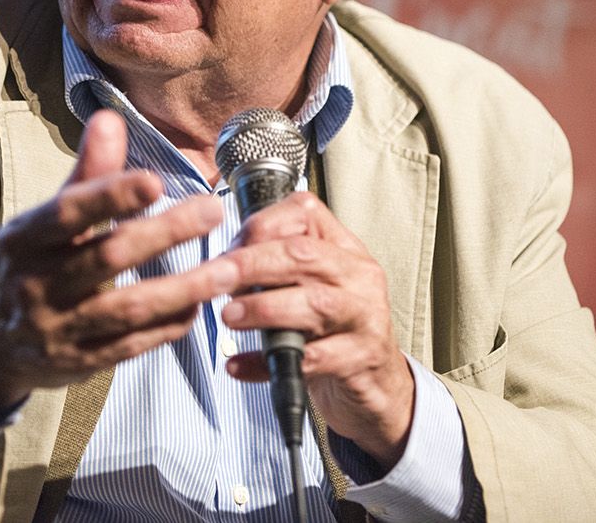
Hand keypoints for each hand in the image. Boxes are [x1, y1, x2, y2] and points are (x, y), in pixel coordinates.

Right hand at [0, 109, 236, 422]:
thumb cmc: (26, 264)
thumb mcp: (42, 219)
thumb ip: (85, 173)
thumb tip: (110, 118)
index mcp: (24, 239)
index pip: (68, 213)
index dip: (111, 196)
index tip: (156, 180)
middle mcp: (37, 285)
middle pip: (107, 257)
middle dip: (165, 233)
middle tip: (212, 210)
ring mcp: (58, 329)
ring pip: (127, 308)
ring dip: (183, 289)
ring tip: (228, 269)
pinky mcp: (79, 363)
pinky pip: (132, 345)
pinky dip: (170, 325)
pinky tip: (202, 305)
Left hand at [214, 192, 415, 467]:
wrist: (377, 381)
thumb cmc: (335, 328)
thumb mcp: (314, 286)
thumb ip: (278, 268)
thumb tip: (222, 262)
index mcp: (344, 248)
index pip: (304, 215)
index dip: (259, 227)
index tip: (227, 251)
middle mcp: (359, 276)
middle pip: (304, 255)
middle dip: (253, 264)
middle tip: (217, 278)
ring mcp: (365, 317)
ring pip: (314, 304)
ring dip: (264, 308)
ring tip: (230, 316)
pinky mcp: (361, 358)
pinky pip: (310, 359)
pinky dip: (268, 363)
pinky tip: (240, 364)